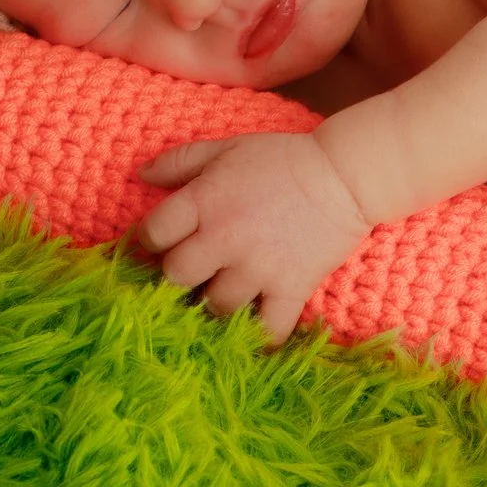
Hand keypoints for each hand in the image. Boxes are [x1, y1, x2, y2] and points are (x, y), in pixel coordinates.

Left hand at [134, 132, 372, 343]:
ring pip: (215, 307)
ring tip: (221, 296)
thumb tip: (142, 176)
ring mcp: (258, 268)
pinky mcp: (290, 288)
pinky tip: (253, 333)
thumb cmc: (282, 159)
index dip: (150, 240)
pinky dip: (260, 338)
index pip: (153, 234)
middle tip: (190, 273)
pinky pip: (268, 329)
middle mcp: (225, 238)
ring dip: (214, 304)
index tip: (162, 242)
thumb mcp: (226, 148)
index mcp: (204, 201)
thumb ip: (180, 161)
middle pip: (176, 277)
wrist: (344, 175)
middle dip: (177, 276)